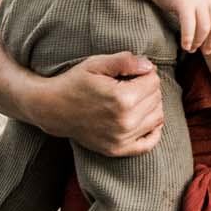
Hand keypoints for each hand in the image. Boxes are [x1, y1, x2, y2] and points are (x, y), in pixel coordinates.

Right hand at [32, 52, 167, 156]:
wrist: (53, 109)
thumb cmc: (75, 83)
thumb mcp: (96, 63)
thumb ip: (125, 61)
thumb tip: (150, 67)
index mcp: (122, 98)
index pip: (154, 81)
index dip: (144, 72)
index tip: (130, 73)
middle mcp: (125, 122)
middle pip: (157, 98)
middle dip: (148, 87)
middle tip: (129, 84)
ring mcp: (122, 139)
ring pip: (157, 117)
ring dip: (150, 105)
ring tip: (133, 99)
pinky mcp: (118, 150)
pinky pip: (150, 143)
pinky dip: (153, 130)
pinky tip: (144, 118)